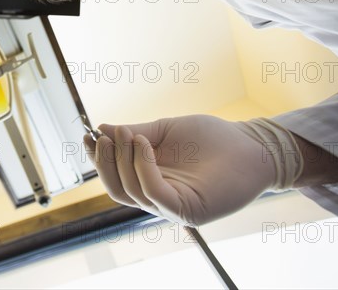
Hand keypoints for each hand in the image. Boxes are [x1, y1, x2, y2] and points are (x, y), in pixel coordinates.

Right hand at [84, 115, 277, 225]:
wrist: (249, 145)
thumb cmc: (212, 138)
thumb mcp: (166, 130)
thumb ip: (136, 133)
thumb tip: (103, 128)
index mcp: (151, 177)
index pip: (115, 175)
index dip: (98, 157)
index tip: (88, 134)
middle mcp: (158, 195)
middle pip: (117, 188)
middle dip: (104, 161)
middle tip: (104, 135)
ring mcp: (171, 205)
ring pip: (130, 192)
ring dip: (123, 160)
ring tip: (129, 134)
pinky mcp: (187, 210)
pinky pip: (153, 192)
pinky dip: (142, 168)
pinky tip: (143, 144)